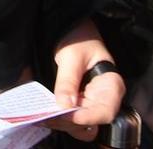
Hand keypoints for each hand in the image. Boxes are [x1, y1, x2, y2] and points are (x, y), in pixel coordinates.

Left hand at [49, 22, 124, 137]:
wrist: (72, 29)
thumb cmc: (78, 37)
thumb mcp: (72, 56)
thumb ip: (68, 81)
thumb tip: (64, 105)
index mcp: (111, 86)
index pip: (105, 112)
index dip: (87, 118)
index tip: (66, 114)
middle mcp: (103, 99)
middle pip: (91, 122)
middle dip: (69, 122)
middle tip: (46, 116)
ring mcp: (90, 103)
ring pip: (80, 124)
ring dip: (61, 122)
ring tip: (41, 116)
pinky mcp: (78, 103)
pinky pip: (70, 116)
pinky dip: (58, 117)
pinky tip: (43, 113)